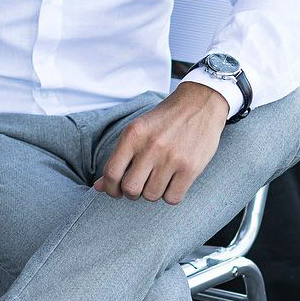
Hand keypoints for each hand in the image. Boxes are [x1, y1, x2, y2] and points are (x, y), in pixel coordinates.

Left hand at [93, 82, 229, 204]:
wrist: (201, 103)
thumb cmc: (166, 119)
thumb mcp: (138, 130)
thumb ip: (119, 158)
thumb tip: (98, 187)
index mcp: (133, 134)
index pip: (111, 173)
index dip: (110, 188)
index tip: (116, 191)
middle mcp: (151, 146)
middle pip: (131, 189)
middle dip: (132, 193)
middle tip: (140, 185)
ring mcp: (171, 158)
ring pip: (152, 196)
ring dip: (153, 192)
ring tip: (159, 179)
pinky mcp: (190, 168)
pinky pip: (173, 198)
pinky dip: (171, 195)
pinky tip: (173, 183)